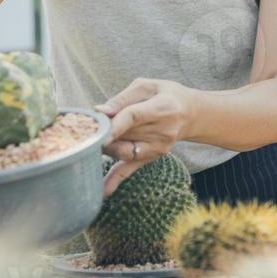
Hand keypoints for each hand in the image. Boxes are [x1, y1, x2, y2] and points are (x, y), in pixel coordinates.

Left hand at [94, 77, 195, 197]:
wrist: (190, 114)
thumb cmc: (165, 95)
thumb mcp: (148, 86)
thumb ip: (123, 98)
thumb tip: (100, 110)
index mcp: (161, 109)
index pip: (133, 117)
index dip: (114, 123)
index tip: (97, 126)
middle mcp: (162, 132)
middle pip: (125, 135)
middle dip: (103, 131)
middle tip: (86, 125)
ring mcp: (157, 148)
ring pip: (122, 151)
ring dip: (105, 146)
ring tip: (93, 138)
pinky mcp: (151, 157)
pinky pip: (130, 169)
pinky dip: (115, 180)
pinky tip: (103, 191)